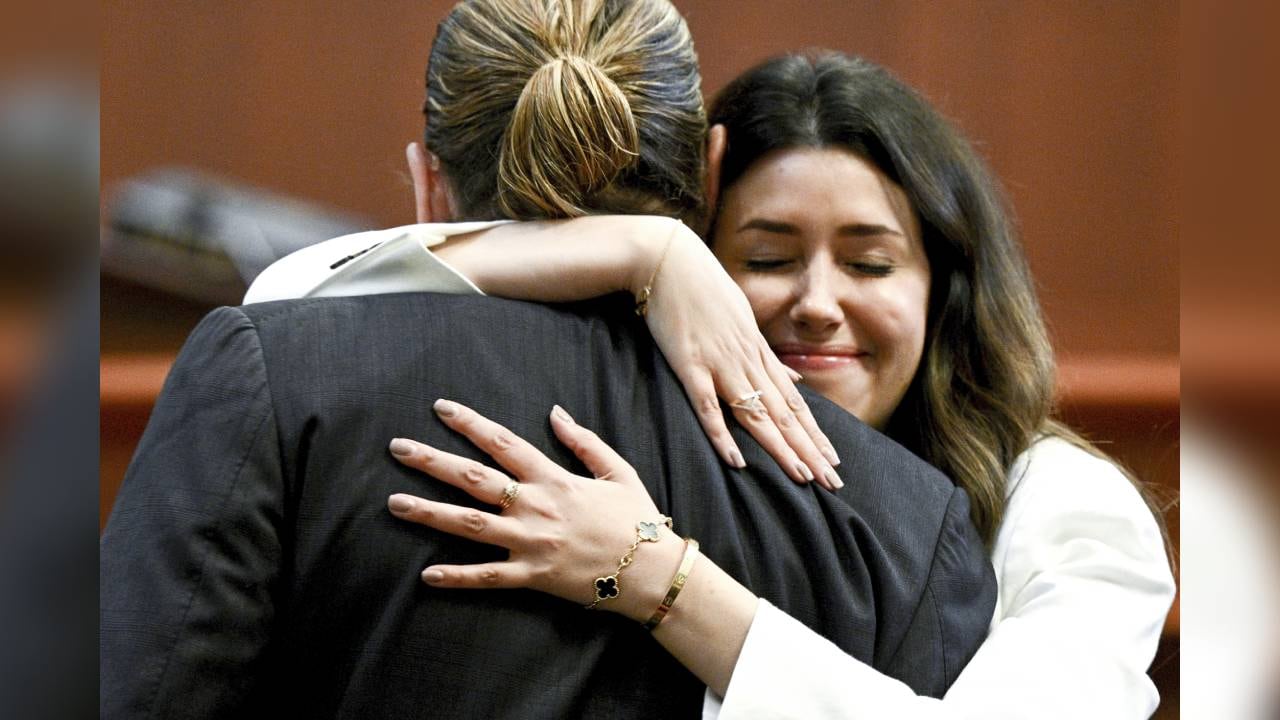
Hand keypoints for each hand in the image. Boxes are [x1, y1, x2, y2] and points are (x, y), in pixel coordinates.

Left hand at [387, 399, 683, 622]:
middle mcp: (535, 507)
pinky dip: (457, 577)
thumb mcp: (617, 471)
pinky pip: (488, 577)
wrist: (651, 571)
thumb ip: (583, 441)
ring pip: (469, 525)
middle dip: (432, 461)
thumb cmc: (636, 520)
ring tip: (394, 503)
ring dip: (429, 513)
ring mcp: (530, 542)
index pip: (502, 443)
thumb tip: (554, 412)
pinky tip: (426, 576)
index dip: (469, 423)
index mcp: (553, 478)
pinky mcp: (531, 576)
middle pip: (474, 479)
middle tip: (398, 448)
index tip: (440, 408)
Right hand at [636, 223, 841, 488]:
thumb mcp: (745, 318)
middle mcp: (747, 362)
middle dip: (809, 450)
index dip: (814, 434)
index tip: (833, 462)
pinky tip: (736, 460)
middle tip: (832, 482)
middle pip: (784, 415)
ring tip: (802, 477)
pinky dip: (721, 435)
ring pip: (756, 415)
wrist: (669, 260)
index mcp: (759, 353)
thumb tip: (795, 379)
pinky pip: (707, 406)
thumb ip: (768, 355)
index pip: (794, 403)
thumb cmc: (704, 289)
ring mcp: (720, 364)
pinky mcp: (690, 365)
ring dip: (781, 448)